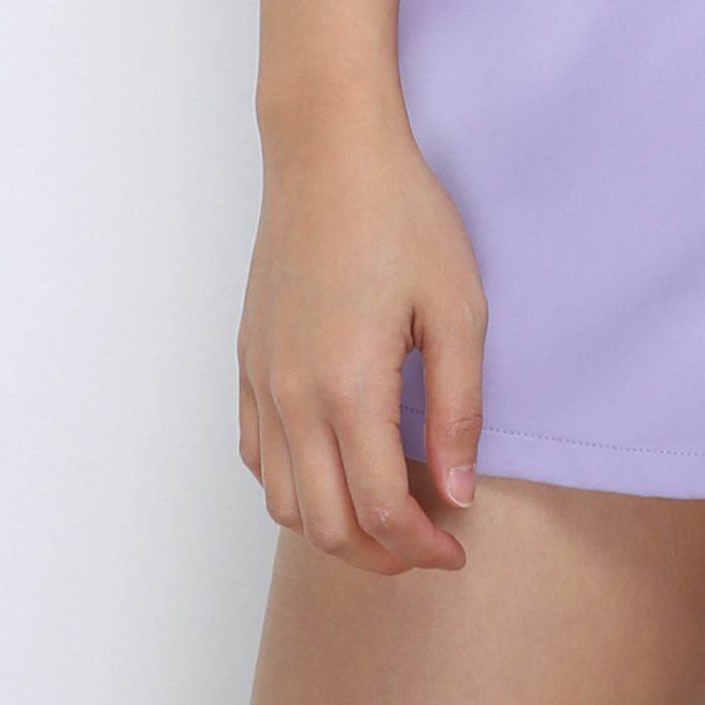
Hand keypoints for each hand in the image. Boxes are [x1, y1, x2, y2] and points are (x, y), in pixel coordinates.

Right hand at [237, 94, 486, 575]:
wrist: (328, 149)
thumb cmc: (399, 214)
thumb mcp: (458, 307)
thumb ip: (458, 408)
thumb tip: (457, 492)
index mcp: (348, 387)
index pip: (381, 510)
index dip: (423, 546)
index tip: (458, 546)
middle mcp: (293, 396)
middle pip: (326, 525)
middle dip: (381, 555)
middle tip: (430, 542)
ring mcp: (262, 380)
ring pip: (284, 501)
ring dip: (335, 528)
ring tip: (389, 510)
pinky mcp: (247, 360)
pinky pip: (256, 455)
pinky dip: (294, 486)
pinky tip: (337, 466)